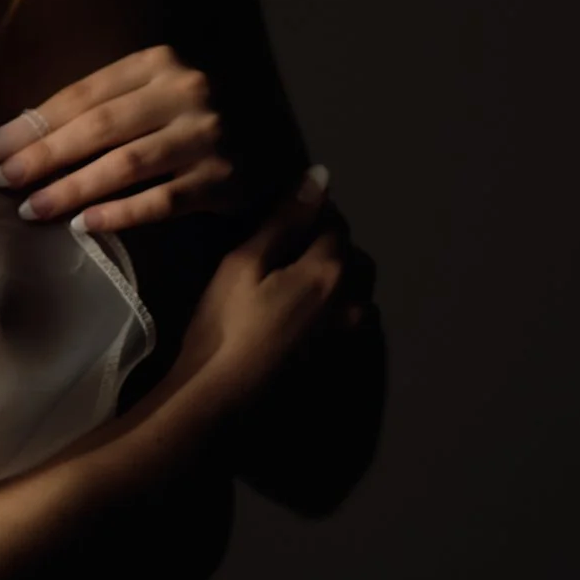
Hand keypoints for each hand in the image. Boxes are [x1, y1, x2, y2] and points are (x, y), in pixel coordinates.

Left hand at [0, 44, 240, 233]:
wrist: (269, 146)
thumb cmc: (190, 122)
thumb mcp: (150, 97)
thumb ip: (102, 109)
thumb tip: (19, 137)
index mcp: (159, 63)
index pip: (84, 94)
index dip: (34, 124)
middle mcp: (188, 90)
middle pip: (101, 127)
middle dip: (45, 156)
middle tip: (3, 182)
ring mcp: (209, 134)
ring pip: (127, 164)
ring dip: (73, 188)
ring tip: (33, 209)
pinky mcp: (224, 178)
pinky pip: (162, 200)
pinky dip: (120, 213)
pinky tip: (85, 226)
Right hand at [165, 165, 374, 425]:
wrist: (222, 402)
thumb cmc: (226, 326)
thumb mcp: (245, 263)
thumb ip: (287, 219)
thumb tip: (321, 176)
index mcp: (333, 270)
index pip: (334, 222)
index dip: (308, 214)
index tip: (279, 221)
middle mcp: (356, 302)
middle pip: (352, 258)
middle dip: (327, 248)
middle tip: (283, 256)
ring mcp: (353, 338)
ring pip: (356, 293)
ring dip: (335, 282)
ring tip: (293, 290)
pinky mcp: (344, 365)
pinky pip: (351, 324)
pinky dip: (334, 314)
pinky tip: (299, 323)